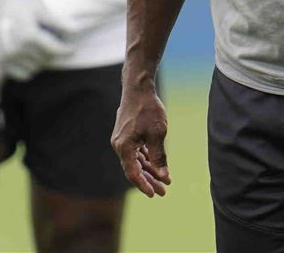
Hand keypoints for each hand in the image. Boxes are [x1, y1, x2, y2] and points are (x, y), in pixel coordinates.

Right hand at [0, 0, 70, 94]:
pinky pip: (20, 75)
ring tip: (41, 51)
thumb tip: (77, 30)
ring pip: (34, 69)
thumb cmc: (15, 6)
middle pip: (45, 60)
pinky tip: (29, 58)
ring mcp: (6, 57)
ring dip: (40, 62)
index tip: (72, 49)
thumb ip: (57, 22)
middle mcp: (17, 49)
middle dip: (53, 54)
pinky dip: (27, 70)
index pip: (54, 49)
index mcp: (28, 35)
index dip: (66, 50)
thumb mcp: (37, 9)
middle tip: (54, 46)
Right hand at [111, 77, 171, 196]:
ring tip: (164, 181)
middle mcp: (119, 146)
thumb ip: (159, 156)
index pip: (133, 173)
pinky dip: (146, 159)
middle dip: (149, 180)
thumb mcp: (158, 134)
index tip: (155, 194)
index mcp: (124, 147)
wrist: (138, 88)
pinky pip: (136, 152)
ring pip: (135, 161)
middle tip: (163, 192)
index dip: (144, 185)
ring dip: (149, 171)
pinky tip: (156, 166)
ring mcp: (122, 140)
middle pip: (134, 169)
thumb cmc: (148, 109)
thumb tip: (163, 176)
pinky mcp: (126, 135)